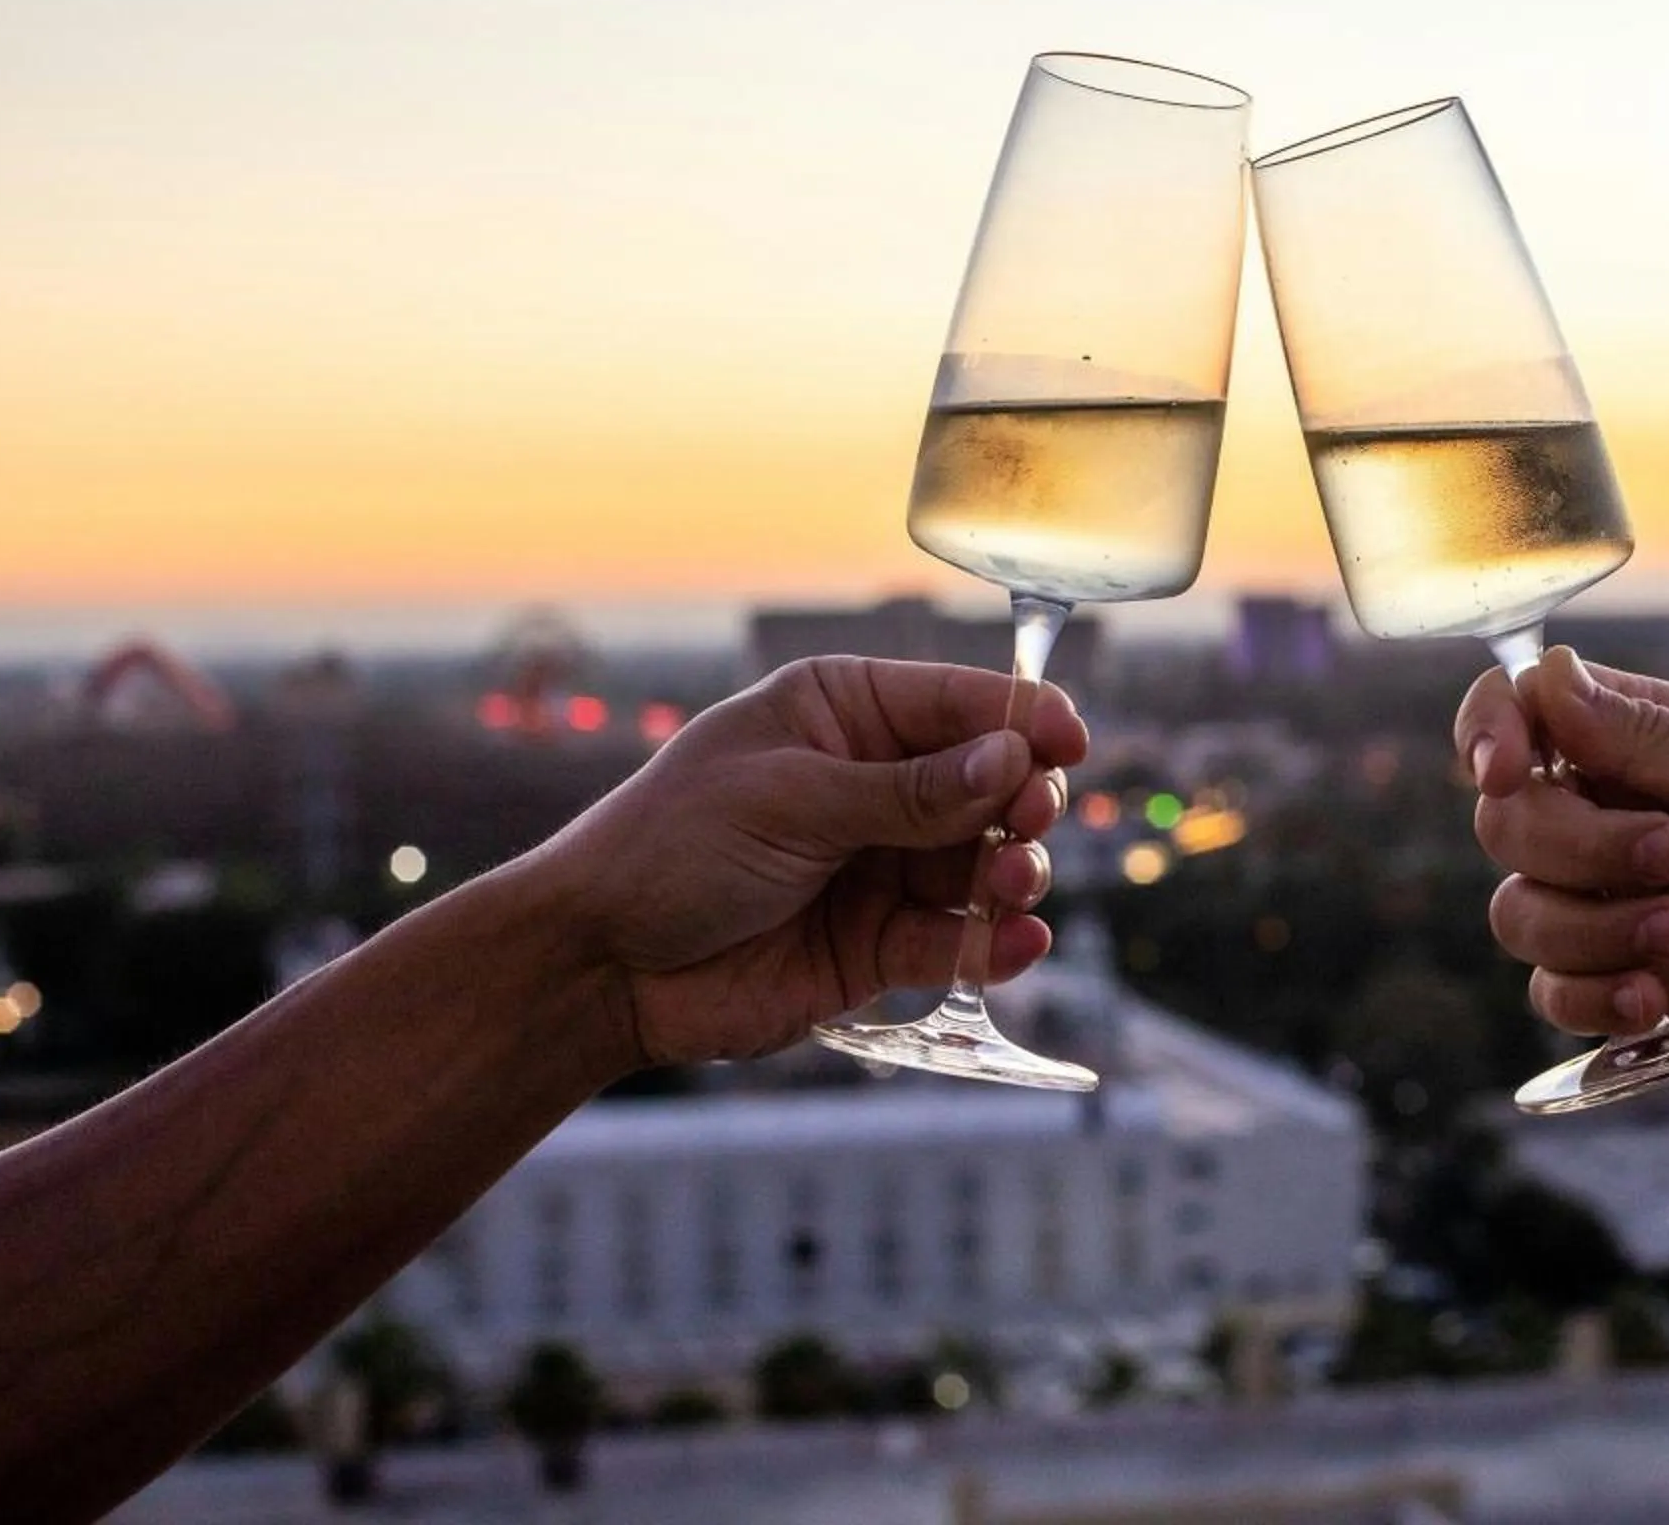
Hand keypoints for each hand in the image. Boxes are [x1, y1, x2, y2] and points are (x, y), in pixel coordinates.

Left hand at [525, 657, 1085, 1068]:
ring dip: (1014, 874)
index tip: (1068, 743)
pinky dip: (995, 944)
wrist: (599, 964)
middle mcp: (874, 784)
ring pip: (984, 865)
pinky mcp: (877, 946)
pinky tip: (1016, 942)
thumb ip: (907, 790)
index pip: (959, 704)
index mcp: (844, 713)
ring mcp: (881, 867)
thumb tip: (1012, 759)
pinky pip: (958, 941)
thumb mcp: (789, 799)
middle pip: (991, 784)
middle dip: (1023, 800)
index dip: (1022, 721)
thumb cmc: (671, 847)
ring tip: (1012, 885)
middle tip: (1029, 819)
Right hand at [1456, 648, 1668, 1071]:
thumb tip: (1547, 674)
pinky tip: (1660, 998)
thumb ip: (1652, 737)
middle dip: (1574, 847)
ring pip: (1518, 914)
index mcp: (1642, 740)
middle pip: (1505, 822)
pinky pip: (1553, 994)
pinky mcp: (1632, 981)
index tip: (1505, 768)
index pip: (1521, 713)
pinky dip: (1594, 998)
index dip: (1489, 733)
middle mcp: (1613, 814)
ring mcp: (1616, 902)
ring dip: (1592, 931)